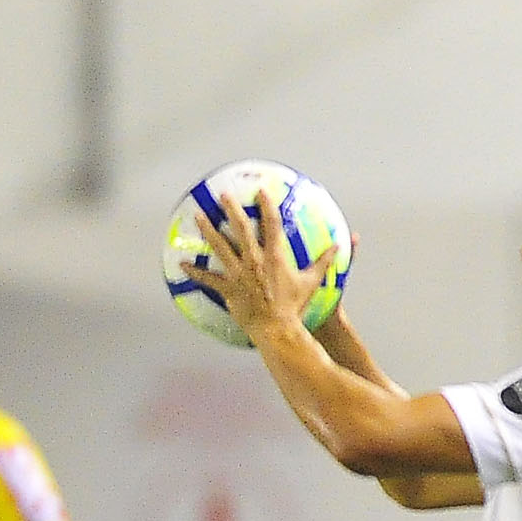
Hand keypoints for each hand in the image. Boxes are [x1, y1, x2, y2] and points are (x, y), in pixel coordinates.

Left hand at [191, 187, 330, 337]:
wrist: (278, 329)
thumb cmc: (295, 307)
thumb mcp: (311, 283)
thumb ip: (324, 262)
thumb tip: (340, 245)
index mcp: (275, 256)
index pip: (271, 224)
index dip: (266, 205)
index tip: (260, 191)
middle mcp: (254, 260)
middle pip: (240, 228)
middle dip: (231, 209)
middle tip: (223, 195)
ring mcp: (239, 274)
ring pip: (220, 247)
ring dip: (208, 230)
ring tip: (198, 216)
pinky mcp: (228, 289)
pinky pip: (208, 279)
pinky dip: (194, 272)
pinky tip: (181, 263)